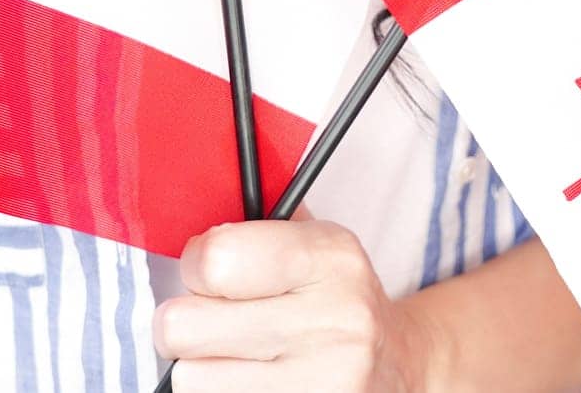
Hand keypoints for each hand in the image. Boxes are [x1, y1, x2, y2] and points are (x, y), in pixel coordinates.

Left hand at [154, 216, 447, 391]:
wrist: (398, 365)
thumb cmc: (334, 302)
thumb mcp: (314, 247)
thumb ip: (255, 228)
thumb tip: (187, 206)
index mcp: (333, 258)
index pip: (215, 258)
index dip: (196, 265)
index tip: (209, 271)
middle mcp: (336, 320)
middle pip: (182, 325)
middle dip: (189, 324)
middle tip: (218, 322)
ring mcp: (326, 380)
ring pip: (189, 377)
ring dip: (204, 368)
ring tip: (242, 359)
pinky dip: (222, 392)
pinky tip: (256, 381)